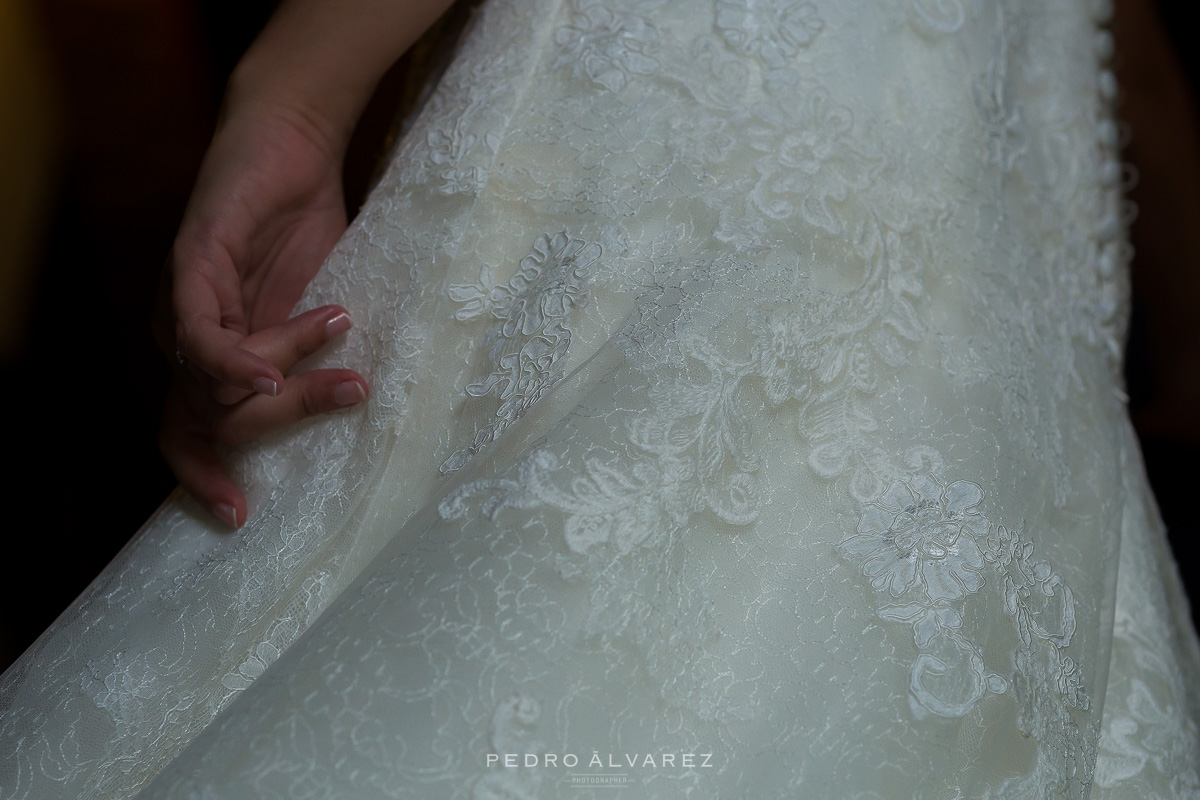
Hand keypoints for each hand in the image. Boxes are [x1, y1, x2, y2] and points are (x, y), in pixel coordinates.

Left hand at [154, 100, 368, 527]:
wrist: (296, 146)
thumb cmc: (310, 229)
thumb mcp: (319, 318)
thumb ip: (313, 366)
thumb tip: (354, 415)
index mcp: (212, 356)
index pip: (188, 432)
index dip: (204, 475)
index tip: (242, 514)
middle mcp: (183, 337)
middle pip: (214, 416)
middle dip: (284, 417)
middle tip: (351, 390)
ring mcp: (179, 302)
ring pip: (214, 382)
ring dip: (286, 373)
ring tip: (338, 328)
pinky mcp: (189, 264)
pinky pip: (199, 335)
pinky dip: (232, 362)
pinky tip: (269, 373)